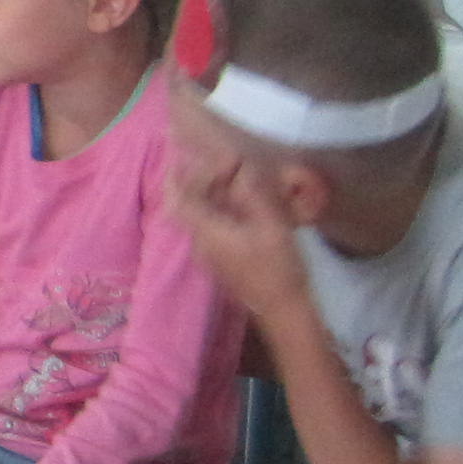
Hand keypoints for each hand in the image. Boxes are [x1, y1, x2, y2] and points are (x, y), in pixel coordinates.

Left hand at [168, 138, 317, 323]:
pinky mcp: (220, 259)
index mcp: (207, 232)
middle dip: (202, 179)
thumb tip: (241, 172)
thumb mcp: (272, 228)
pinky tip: (241, 200)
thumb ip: (253, 197)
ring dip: (212, 192)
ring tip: (235, 175)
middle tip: (228, 163)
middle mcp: (200, 242)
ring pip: (200, 214)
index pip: (180, 199)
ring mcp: (208, 253)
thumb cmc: (279, 268)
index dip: (180, 174)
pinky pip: (211, 225)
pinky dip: (220, 207)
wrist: (283, 310)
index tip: (189, 153)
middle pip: (188, 204)